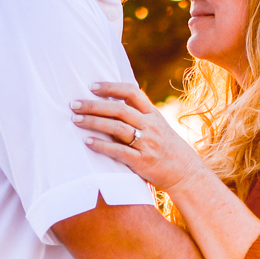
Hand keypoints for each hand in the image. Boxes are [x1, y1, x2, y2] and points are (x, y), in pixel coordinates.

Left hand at [71, 82, 208, 193]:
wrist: (185, 172)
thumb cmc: (165, 147)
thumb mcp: (157, 126)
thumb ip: (138, 115)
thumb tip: (110, 103)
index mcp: (152, 114)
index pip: (132, 92)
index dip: (111, 87)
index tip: (91, 86)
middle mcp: (150, 126)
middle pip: (119, 109)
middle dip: (94, 105)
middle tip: (74, 104)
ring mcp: (147, 143)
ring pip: (117, 128)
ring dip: (94, 122)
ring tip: (75, 120)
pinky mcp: (142, 161)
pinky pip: (119, 151)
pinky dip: (102, 145)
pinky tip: (87, 142)